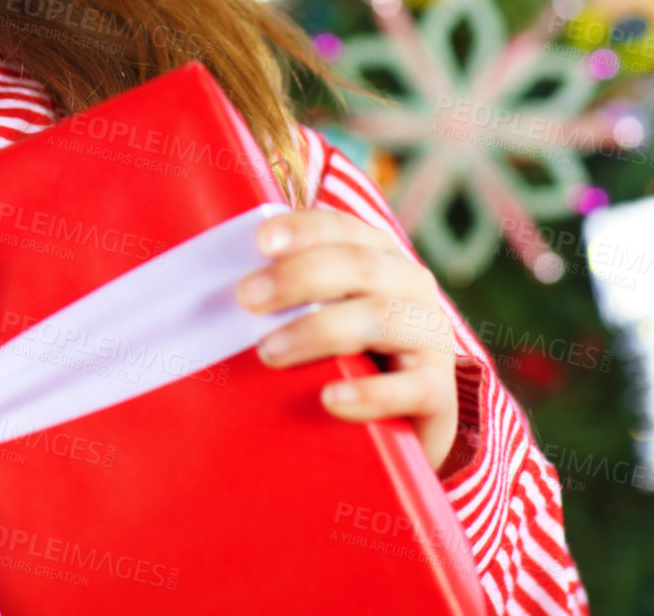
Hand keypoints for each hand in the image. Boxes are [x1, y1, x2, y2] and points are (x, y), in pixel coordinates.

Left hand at [235, 209, 460, 471]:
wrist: (407, 425)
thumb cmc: (345, 359)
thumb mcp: (319, 317)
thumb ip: (285, 298)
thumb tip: (214, 287)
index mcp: (379, 258)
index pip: (343, 228)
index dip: (304, 228)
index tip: (260, 241)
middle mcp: (410, 287)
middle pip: (359, 266)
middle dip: (298, 277)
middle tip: (246, 297)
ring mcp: (431, 338)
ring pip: (379, 318)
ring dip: (319, 330)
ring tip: (269, 352)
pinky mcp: (438, 393)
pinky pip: (411, 388)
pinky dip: (368, 393)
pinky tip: (331, 399)